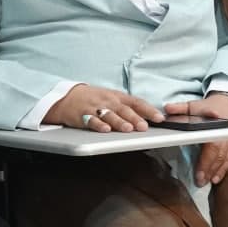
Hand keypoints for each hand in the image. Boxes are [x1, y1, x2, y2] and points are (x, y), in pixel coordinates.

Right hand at [44, 85, 163, 132]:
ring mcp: (95, 108)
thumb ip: (128, 108)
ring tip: (128, 129)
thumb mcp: (112, 98)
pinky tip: (105, 130)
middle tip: (144, 127)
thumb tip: (149, 118)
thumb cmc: (94, 99)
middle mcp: (108, 101)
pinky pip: (91, 120)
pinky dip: (98, 125)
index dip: (148, 110)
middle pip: (124, 110)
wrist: (67, 96)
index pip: (136, 102)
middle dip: (135, 118)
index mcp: (118, 97)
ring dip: (119, 122)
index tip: (159, 118)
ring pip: (109, 115)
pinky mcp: (83, 115)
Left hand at [165, 94, 227, 185]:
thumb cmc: (211, 105)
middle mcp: (227, 133)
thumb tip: (166, 109)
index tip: (199, 172)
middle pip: (218, 155)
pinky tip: (216, 179)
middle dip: (209, 170)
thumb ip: (180, 108)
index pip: (211, 145)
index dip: (205, 160)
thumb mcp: (194, 105)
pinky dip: (223, 170)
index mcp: (217, 124)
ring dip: (215, 172)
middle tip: (200, 182)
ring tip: (206, 182)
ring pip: (225, 159)